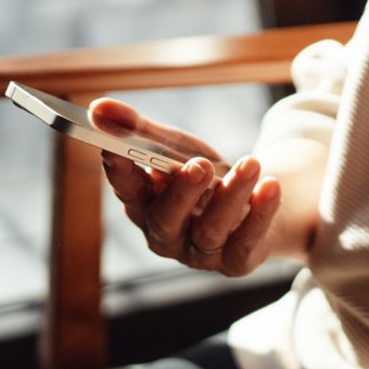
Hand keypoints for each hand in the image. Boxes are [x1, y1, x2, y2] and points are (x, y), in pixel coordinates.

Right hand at [91, 98, 280, 275]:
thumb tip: (97, 107)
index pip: (127, 191)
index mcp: (144, 206)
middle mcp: (166, 235)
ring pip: (211, 229)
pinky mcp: (235, 262)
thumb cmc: (206, 176)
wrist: (256, 203)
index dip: (120, 173)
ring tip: (251, 163)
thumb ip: (140, 130)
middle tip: (200, 164)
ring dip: (231, 195)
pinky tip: (271, 186)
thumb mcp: (176, 148)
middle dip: (182, 192)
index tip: (115, 148)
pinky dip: (260, 214)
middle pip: (166, 220)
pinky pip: (246, 242)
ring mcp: (200, 253)